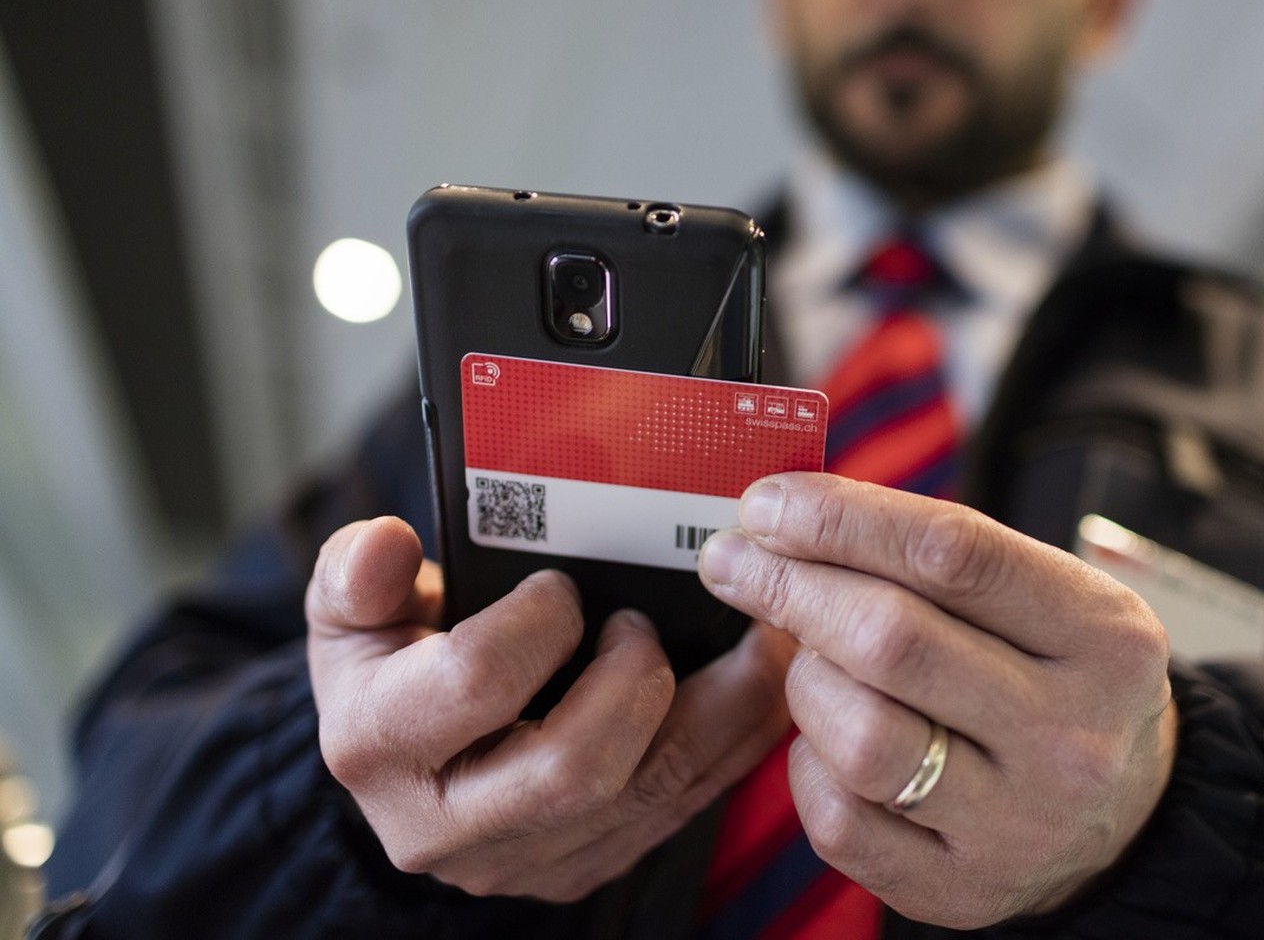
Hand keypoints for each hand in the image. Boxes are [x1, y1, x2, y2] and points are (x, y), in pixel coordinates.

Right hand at [306, 516, 794, 900]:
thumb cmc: (387, 668)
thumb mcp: (350, 611)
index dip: (536, 622)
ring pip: (648, 795)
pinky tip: (761, 688)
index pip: (477, 682)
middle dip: (636, 682)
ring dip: (721, 712)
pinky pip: (678, 811)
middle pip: (576, 769)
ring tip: (764, 643)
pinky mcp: (584, 864)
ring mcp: (523, 858)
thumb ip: (357, 574)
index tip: (561, 585)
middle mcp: (448, 823)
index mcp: (380, 744)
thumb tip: (384, 548)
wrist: (402, 760)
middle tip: (644, 623)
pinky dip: (732, 744)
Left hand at [698, 474, 1176, 928]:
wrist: (1120, 814)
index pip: (951, 553)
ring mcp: (1017, 826)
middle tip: (735, 562)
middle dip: (790, 586)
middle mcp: (1072, 737)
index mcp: (1104, 637)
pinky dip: (809, 764)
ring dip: (806, 680)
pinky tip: (828, 739)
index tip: (765, 504)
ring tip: (815, 662)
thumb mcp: (1041, 594)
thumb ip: (929, 550)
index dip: (839, 519)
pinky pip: (838, 820)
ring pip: (858, 735)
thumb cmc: (1055, 676)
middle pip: (891, 639)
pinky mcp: (960, 891)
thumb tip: (783, 514)